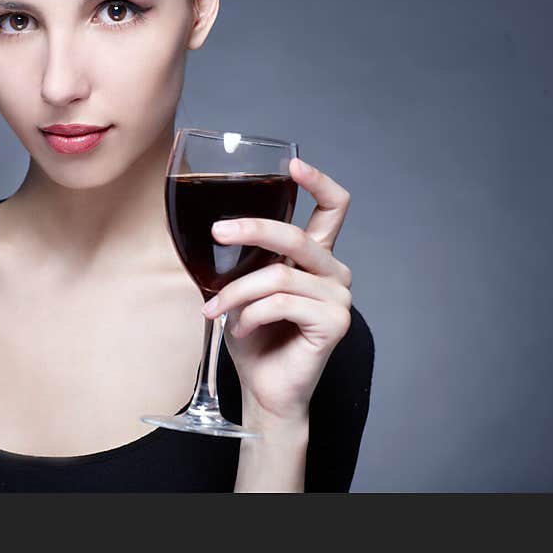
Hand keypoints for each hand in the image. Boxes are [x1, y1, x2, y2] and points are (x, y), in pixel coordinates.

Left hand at [201, 157, 353, 424]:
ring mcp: (338, 297)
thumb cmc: (254, 338)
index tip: (293, 164)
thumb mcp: (244, 289)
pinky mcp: (335, 322)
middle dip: (252, 229)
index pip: (332, 208)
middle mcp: (333, 272)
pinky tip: (242, 329)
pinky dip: (251, 315)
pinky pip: (281, 304)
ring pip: (277, 276)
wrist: (264, 389)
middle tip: (218, 232)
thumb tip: (219, 231)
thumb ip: (247, 260)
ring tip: (215, 311)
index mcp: (314, 258)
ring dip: (236, 294)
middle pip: (297, 235)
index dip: (318, 182)